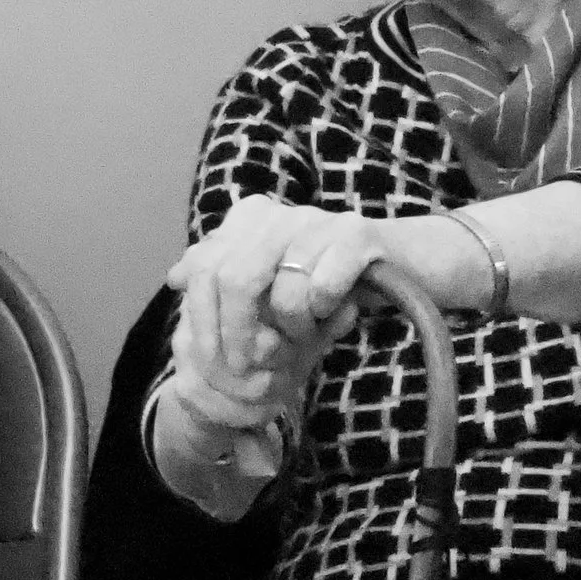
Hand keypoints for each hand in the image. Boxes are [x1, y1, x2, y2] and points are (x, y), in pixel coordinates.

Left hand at [165, 195, 370, 419]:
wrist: (406, 260)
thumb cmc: (329, 276)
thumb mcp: (271, 280)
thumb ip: (223, 275)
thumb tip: (175, 277)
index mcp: (251, 217)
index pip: (205, 268)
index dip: (202, 318)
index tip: (211, 358)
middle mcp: (280, 212)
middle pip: (234, 281)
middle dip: (237, 334)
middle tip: (249, 367)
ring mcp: (318, 221)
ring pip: (283, 294)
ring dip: (294, 329)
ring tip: (307, 333)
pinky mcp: (356, 236)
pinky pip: (324, 289)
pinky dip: (327, 313)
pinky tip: (336, 313)